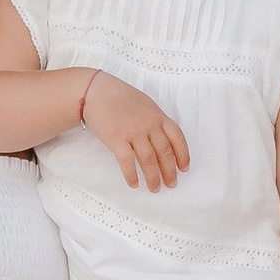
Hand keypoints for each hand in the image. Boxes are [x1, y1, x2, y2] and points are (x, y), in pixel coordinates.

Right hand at [80, 71, 190, 191]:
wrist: (96, 91)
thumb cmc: (120, 97)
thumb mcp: (145, 104)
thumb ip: (155, 121)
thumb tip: (164, 141)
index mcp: (158, 116)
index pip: (177, 138)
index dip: (183, 155)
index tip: (184, 168)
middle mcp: (148, 125)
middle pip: (164, 152)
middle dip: (169, 171)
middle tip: (171, 184)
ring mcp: (133, 132)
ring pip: (148, 159)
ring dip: (153, 177)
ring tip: (155, 188)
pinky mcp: (116, 139)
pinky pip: (127, 161)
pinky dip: (131, 175)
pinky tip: (134, 184)